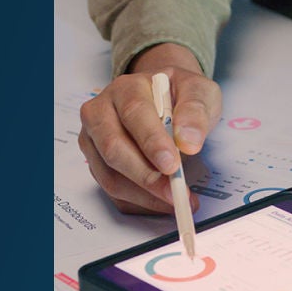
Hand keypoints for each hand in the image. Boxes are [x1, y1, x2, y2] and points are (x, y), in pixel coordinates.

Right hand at [77, 43, 221, 213]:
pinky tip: (160, 202)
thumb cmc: (178, 95)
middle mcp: (101, 112)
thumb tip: (188, 142)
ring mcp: (93, 139)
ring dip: (142, 194)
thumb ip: (196, 112)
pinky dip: (137, 201)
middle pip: (113, 148)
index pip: (134, 114)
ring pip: (109, 175)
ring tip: (173, 201)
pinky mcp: (95, 162)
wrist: (163, 100)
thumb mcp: (198, 91)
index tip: (172, 165)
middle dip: (145, 175)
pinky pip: (111, 189)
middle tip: (173, 192)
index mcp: (126, 88)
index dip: (151, 142)